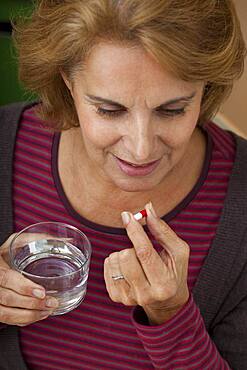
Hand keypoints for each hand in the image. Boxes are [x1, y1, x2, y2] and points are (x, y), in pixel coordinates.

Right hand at [0, 234, 57, 325]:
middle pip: (8, 298)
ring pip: (6, 314)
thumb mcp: (18, 241)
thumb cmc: (7, 252)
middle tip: (51, 302)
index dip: (24, 287)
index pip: (6, 278)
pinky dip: (24, 320)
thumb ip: (39, 239)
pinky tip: (39, 315)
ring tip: (48, 310)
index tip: (42, 292)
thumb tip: (66, 240)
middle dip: (32, 304)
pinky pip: (8, 320)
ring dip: (30, 315)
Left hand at [104, 202, 189, 324]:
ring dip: (123, 254)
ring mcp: (129, 298)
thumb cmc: (174, 271)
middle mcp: (146, 294)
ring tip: (136, 261)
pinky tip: (128, 268)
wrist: (167, 301)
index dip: (135, 231)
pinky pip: (107, 267)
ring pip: (114, 260)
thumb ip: (163, 230)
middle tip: (142, 251)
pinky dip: (116, 262)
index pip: (144, 252)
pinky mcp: (116, 297)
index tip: (128, 216)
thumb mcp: (177, 251)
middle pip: (126, 256)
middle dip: (131, 246)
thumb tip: (148, 209)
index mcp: (164, 283)